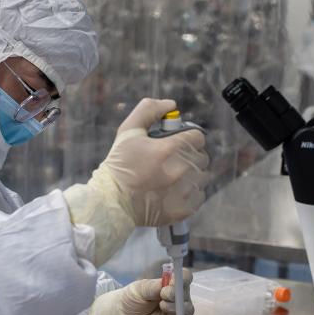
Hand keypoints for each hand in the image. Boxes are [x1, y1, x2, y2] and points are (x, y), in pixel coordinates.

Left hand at [87, 278, 195, 314]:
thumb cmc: (132, 300)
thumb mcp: (139, 289)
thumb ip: (154, 286)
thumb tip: (168, 283)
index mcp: (170, 285)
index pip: (185, 277)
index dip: (183, 277)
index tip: (172, 281)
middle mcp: (177, 298)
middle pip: (187, 293)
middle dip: (177, 293)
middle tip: (163, 294)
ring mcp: (178, 313)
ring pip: (189, 309)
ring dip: (178, 307)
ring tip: (162, 306)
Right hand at [102, 98, 208, 225]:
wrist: (111, 201)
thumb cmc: (119, 165)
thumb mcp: (127, 131)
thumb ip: (148, 110)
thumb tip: (171, 104)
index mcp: (167, 149)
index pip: (197, 137)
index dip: (189, 137)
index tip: (180, 142)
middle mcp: (178, 171)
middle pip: (202, 157)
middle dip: (190, 155)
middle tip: (174, 160)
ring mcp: (182, 192)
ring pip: (202, 177)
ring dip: (192, 174)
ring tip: (175, 177)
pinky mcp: (182, 210)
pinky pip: (199, 196)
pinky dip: (191, 193)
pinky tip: (176, 192)